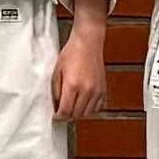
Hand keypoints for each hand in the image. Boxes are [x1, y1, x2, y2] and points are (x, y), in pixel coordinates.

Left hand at [50, 10, 106, 125]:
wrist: (88, 42)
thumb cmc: (72, 53)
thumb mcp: (57, 71)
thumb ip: (56, 91)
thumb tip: (56, 106)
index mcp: (72, 85)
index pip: (65, 111)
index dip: (59, 116)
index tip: (56, 115)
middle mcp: (86, 89)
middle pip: (76, 114)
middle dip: (68, 115)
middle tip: (62, 110)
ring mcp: (96, 90)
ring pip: (87, 113)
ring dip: (78, 113)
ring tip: (72, 106)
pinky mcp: (103, 89)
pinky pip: (96, 107)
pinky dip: (89, 109)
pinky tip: (83, 103)